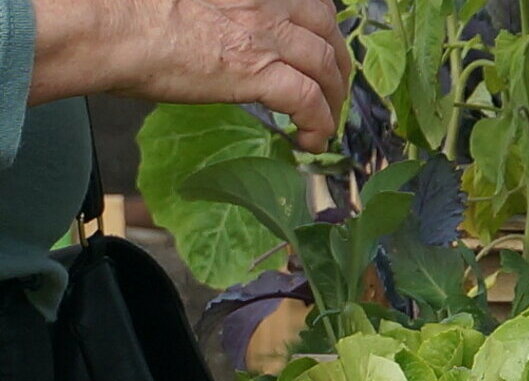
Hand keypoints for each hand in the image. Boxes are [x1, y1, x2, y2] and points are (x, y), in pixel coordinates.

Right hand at [29, 0, 351, 152]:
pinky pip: (308, 101)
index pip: (310, 4)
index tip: (321, 49)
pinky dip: (319, 123)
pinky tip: (311, 142)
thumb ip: (225, 14)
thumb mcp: (193, 3)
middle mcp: (267, 2)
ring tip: (327, 121)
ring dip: (334, 97)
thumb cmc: (133, 15)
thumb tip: (225, 39)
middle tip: (335, 87)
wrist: (113, 27)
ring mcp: (266, 35)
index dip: (323, 30)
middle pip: (327, 32)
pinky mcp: (258, 71)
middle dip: (338, 63)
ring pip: (325, 66)